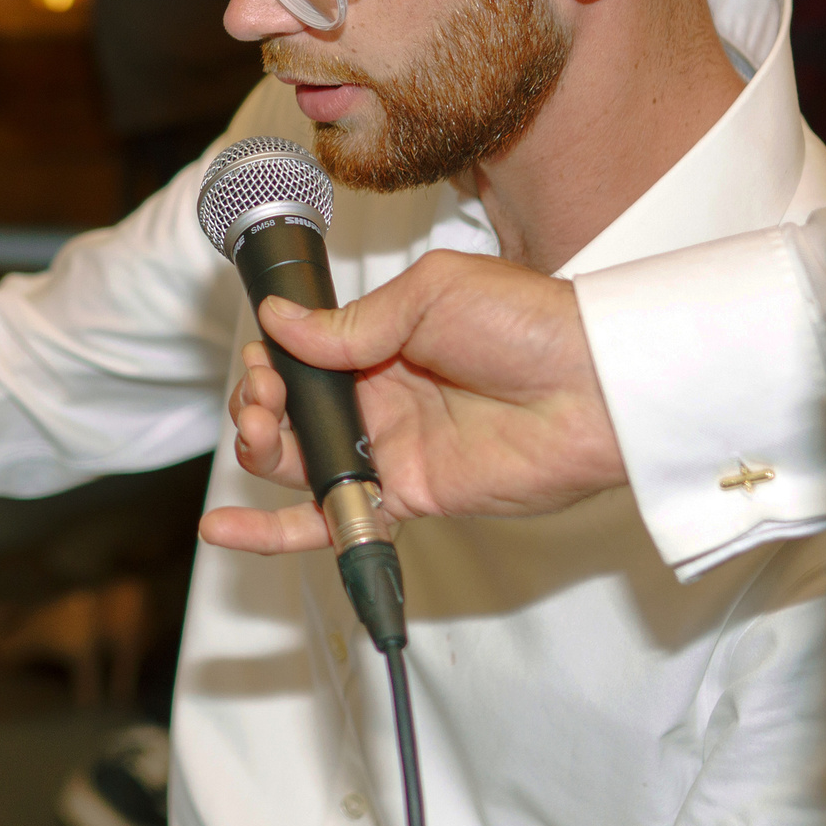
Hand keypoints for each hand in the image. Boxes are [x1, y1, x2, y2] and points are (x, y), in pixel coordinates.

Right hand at [198, 250, 625, 555]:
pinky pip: (335, 518)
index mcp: (383, 340)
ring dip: (260, 449)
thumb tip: (280, 322)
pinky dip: (277, 530)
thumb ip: (350, 323)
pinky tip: (228, 529)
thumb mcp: (429, 294)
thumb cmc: (531, 324)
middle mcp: (381, 394)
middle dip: (258, 404)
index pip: (302, 355)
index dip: (271, 360)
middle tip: (263, 399)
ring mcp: (393, 447)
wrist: (596, 386)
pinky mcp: (410, 494)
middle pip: (291, 411)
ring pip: (300, 462)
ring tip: (258, 434)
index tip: (263, 359)